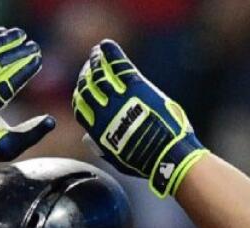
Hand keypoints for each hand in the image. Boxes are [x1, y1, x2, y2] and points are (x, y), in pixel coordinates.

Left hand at [0, 27, 55, 184]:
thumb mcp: (5, 150)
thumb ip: (29, 136)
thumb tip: (51, 121)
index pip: (3, 87)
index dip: (22, 71)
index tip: (38, 59)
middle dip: (14, 54)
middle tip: (33, 46)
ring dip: (0, 44)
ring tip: (19, 34)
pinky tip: (0, 36)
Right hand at [72, 40, 207, 197]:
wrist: (169, 156)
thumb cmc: (147, 161)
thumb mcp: (118, 159)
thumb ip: (101, 147)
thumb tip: (87, 139)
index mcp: (98, 130)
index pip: (80, 107)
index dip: (80, 95)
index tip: (83, 88)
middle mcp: (104, 111)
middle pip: (87, 87)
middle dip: (86, 75)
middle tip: (90, 67)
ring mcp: (120, 98)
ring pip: (99, 74)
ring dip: (95, 60)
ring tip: (96, 53)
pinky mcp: (136, 87)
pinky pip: (118, 65)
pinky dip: (110, 53)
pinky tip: (106, 45)